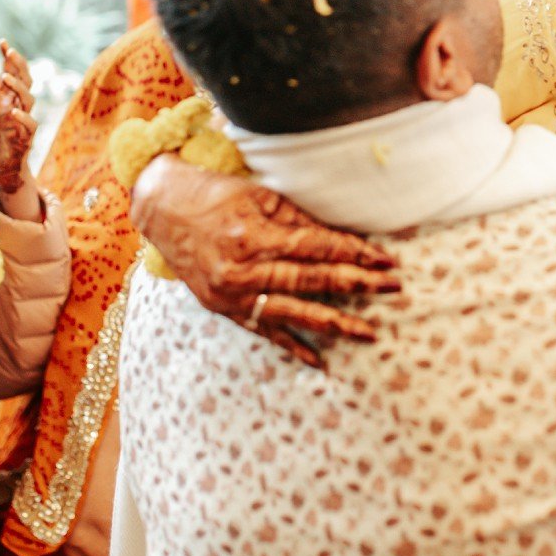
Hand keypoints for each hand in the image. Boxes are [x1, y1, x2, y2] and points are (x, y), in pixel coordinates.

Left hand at [0, 42, 36, 199]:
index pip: (11, 73)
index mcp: (7, 100)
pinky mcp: (26, 138)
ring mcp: (24, 121)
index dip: (8, 58)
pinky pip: (29, 125)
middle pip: (25, 80)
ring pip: (29, 99)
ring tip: (4, 77)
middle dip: (18, 65)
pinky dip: (22, 118)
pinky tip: (13, 111)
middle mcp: (18, 107)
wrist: (2, 169)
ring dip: (18, 88)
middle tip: (9, 52)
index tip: (2, 43)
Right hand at [131, 154, 401, 368]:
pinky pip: (265, 331)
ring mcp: (233, 294)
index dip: (354, 253)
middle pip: (311, 280)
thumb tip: (342, 239)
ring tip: (369, 333)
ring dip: (335, 323)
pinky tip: (321, 361)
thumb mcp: (258, 194)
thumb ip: (298, 220)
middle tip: (393, 290)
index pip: (316, 247)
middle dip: (357, 285)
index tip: (386, 261)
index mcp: (254, 234)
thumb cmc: (214, 194)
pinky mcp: (224, 309)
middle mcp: (244, 269)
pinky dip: (293, 347)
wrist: (161, 209)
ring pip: (294, 313)